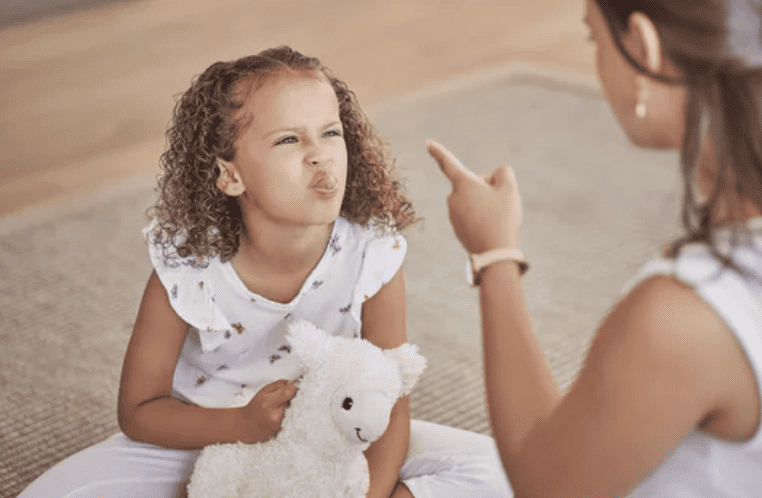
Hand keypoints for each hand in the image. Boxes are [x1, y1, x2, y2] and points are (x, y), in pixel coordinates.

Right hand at [240, 379, 296, 442]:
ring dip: (287, 408)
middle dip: (289, 399)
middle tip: (280, 400)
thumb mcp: (263, 392)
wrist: (247, 425)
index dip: (293, 388)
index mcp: (269, 402)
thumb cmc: (255, 407)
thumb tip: (292, 382)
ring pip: (292, 410)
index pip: (289, 392)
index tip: (293, 387)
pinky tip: (277, 415)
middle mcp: (275, 414)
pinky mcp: (281, 430)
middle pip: (292, 401)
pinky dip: (285, 415)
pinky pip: (289, 419)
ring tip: (276, 409)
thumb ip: (279, 385)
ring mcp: (278, 423)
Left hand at [426, 139, 522, 253]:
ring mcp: (453, 214)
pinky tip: (490, 227)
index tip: (427, 143)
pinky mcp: (457, 228)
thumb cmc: (502, 218)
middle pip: (471, 184)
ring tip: (496, 217)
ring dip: (484, 203)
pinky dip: (480, 217)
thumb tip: (494, 177)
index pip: (448, 163)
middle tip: (500, 203)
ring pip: (472, 200)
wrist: (495, 253)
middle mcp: (452, 198)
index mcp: (463, 184)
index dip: (438, 152)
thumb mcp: (510, 188)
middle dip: (485, 188)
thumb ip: (503, 173)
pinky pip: (470, 214)